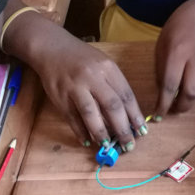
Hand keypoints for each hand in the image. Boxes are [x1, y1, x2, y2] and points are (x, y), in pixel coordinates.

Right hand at [29, 32, 145, 147]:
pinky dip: (80, 131)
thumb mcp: (103, 65)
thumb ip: (114, 86)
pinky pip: (72, 117)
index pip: (126, 95)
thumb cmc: (83, 59)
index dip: (135, 116)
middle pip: (111, 106)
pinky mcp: (59, 96)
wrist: (52, 48)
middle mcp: (92, 77)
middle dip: (122, 128)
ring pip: (90, 113)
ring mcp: (74, 87)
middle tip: (128, 145)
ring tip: (108, 146)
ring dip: (101, 132)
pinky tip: (87, 141)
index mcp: (108, 68)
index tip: (142, 131)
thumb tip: (127, 116)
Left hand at [154, 9, 194, 116]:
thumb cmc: (178, 29)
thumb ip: (162, 69)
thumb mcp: (162, 45)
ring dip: (192, 98)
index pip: (170, 84)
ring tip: (185, 90)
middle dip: (181, 106)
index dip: (163, 102)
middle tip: (174, 108)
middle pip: (191, 92)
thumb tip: (164, 94)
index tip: (158, 114)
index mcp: (177, 52)